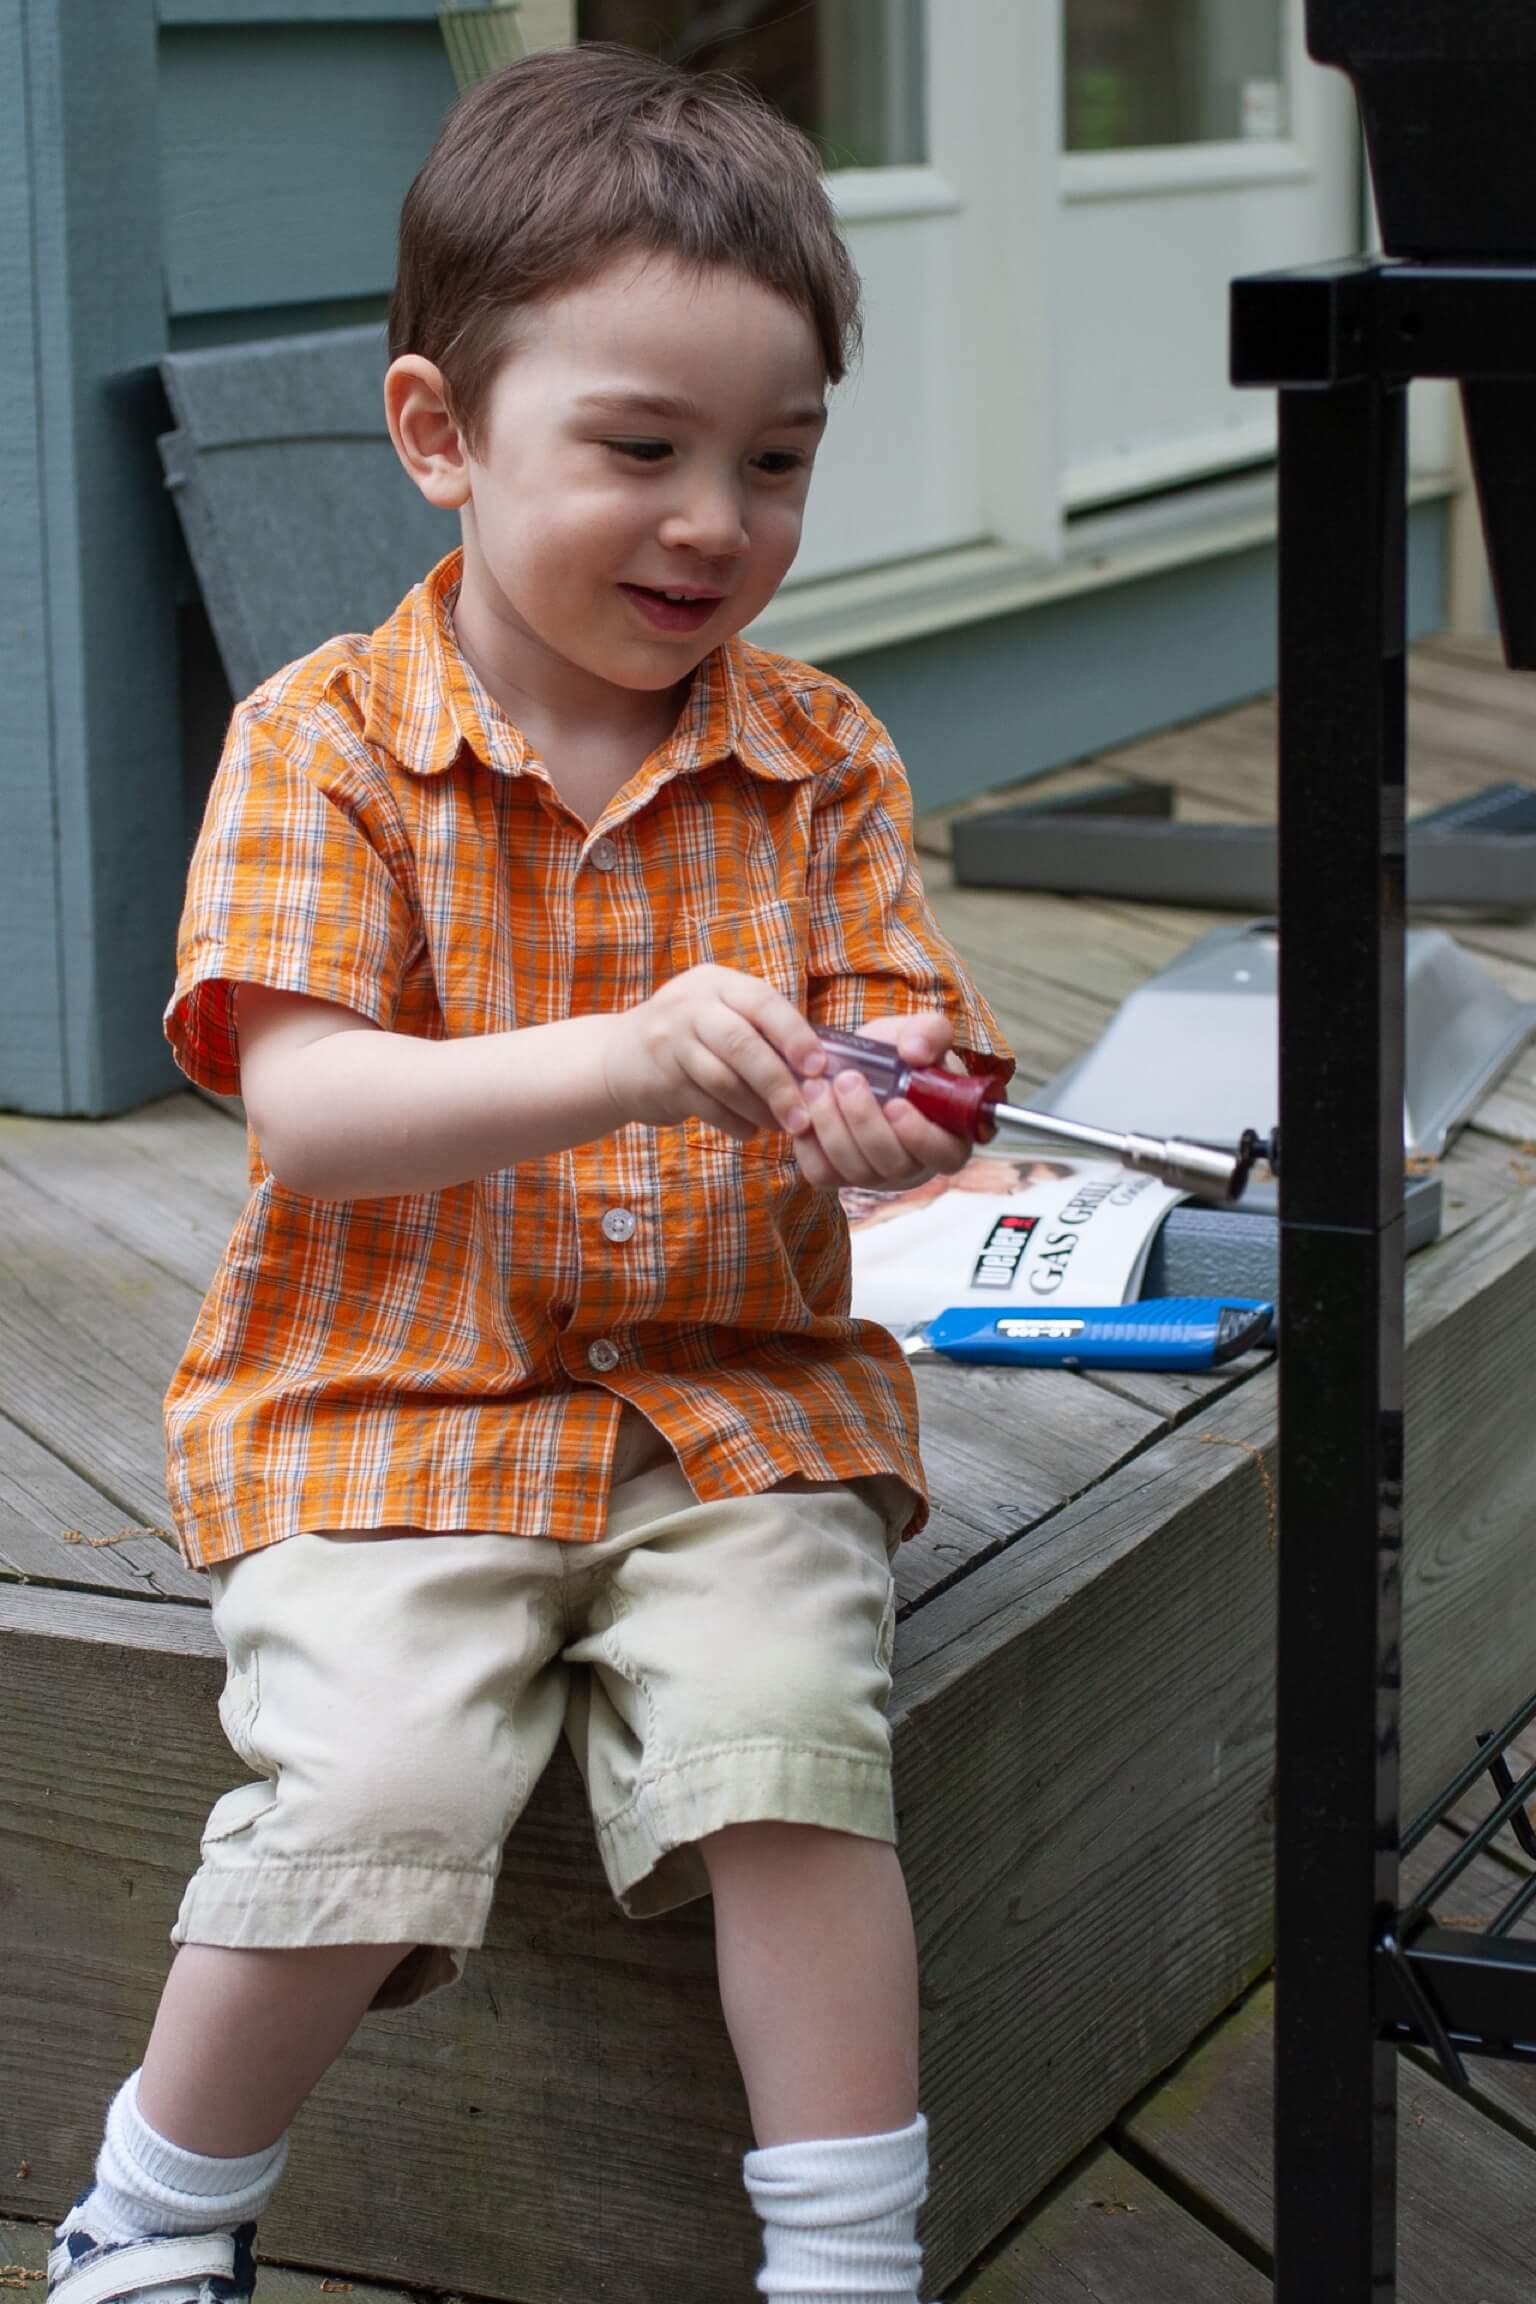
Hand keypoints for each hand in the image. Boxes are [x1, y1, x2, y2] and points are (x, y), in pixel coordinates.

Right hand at [606, 966, 825, 1139]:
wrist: (615, 1058)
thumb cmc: (690, 1038)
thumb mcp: (719, 1013)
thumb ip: (760, 1028)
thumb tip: (820, 1067)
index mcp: (717, 983)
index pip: (763, 1001)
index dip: (794, 1035)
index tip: (819, 1067)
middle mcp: (691, 1005)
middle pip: (743, 1044)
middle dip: (780, 1083)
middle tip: (805, 1115)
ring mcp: (670, 1042)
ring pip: (724, 1080)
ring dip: (760, 1109)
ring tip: (782, 1125)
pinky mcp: (660, 1080)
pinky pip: (707, 1106)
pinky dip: (735, 1122)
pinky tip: (750, 1130)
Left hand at [791, 1012, 972, 1190]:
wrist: (856, 1064)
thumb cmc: (899, 1055)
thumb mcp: (920, 1032)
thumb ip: (930, 1033)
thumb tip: (915, 1052)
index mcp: (946, 1135)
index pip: (946, 1154)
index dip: (921, 1137)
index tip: (895, 1104)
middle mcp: (913, 1164)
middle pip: (893, 1163)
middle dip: (864, 1121)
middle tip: (846, 1079)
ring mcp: (875, 1175)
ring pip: (855, 1170)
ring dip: (832, 1126)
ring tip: (817, 1085)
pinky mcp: (838, 1176)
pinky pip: (822, 1173)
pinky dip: (809, 1142)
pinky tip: (805, 1108)